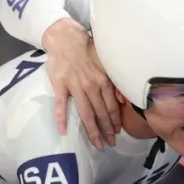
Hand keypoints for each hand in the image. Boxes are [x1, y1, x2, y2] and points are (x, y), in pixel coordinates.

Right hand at [41, 18, 120, 147]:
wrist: (65, 38)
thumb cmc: (87, 50)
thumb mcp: (106, 63)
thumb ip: (114, 82)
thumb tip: (123, 100)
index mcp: (103, 81)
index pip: (112, 106)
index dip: (115, 121)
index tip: (118, 133)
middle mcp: (91, 85)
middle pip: (101, 113)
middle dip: (107, 131)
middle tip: (110, 145)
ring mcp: (75, 86)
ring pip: (85, 113)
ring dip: (92, 130)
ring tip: (97, 144)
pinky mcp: (60, 85)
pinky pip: (60, 104)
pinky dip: (61, 118)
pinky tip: (63, 131)